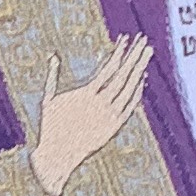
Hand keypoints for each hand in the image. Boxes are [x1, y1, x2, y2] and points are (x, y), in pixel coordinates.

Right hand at [27, 35, 152, 195]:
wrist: (58, 156)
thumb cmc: (51, 127)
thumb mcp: (49, 100)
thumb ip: (53, 77)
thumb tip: (53, 56)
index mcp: (85, 95)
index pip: (108, 68)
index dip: (118, 53)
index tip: (126, 38)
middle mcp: (100, 104)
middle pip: (123, 75)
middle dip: (134, 56)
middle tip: (144, 40)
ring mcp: (109, 116)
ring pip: (130, 89)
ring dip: (139, 70)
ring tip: (147, 53)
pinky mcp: (114, 126)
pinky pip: (130, 105)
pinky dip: (137, 92)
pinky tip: (142, 80)